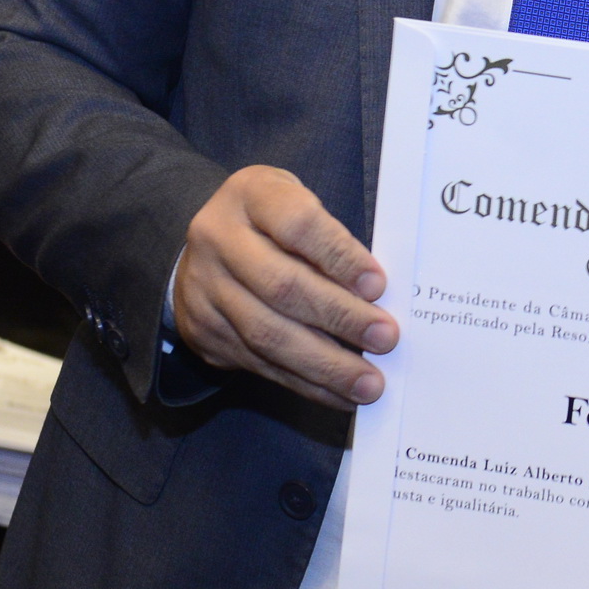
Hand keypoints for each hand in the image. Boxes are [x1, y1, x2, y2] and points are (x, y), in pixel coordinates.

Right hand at [171, 166, 397, 409]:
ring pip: (267, 334)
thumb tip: (376, 294)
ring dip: (326, 364)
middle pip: (282, 285)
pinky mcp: (204, 332)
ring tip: (368, 383)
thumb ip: (330, 236)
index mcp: (250, 195)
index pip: (297, 224)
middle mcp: (217, 240)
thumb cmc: (270, 221)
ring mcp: (205, 288)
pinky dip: (306, 383)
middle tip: (386, 338)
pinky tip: (340, 393)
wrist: (202, 247)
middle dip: (340, 317)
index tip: (378, 285)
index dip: (339, 256)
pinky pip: (259, 364)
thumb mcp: (296, 201)